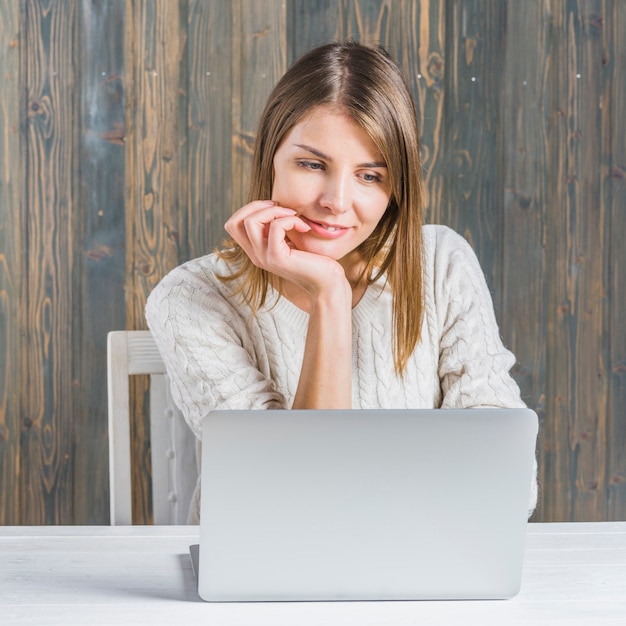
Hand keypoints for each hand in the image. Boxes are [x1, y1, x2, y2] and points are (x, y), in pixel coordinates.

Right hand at [224, 200, 349, 300]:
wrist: (327, 284)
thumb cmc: (314, 260)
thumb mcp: (290, 240)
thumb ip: (277, 228)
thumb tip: (273, 205)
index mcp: (256, 250)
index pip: (233, 224)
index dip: (250, 209)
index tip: (275, 208)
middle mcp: (256, 255)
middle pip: (235, 221)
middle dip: (257, 205)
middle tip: (282, 209)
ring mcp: (264, 257)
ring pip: (251, 221)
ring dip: (274, 210)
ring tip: (294, 216)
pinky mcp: (277, 258)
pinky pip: (275, 227)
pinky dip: (290, 220)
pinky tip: (304, 228)